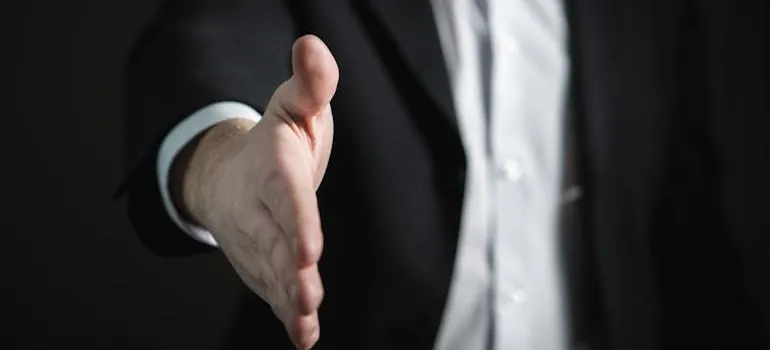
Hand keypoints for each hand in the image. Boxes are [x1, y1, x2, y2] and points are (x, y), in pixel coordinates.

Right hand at [181, 35, 337, 348]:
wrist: (230, 173)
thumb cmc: (275, 140)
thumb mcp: (295, 105)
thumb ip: (311, 83)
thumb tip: (313, 45)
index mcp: (272, 169)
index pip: (286, 197)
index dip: (297, 222)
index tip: (309, 248)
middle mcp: (258, 209)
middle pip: (275, 242)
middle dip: (290, 271)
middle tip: (307, 295)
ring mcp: (256, 240)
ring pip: (271, 273)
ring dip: (288, 299)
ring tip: (305, 320)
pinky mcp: (261, 263)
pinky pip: (271, 290)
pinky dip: (287, 314)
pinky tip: (304, 336)